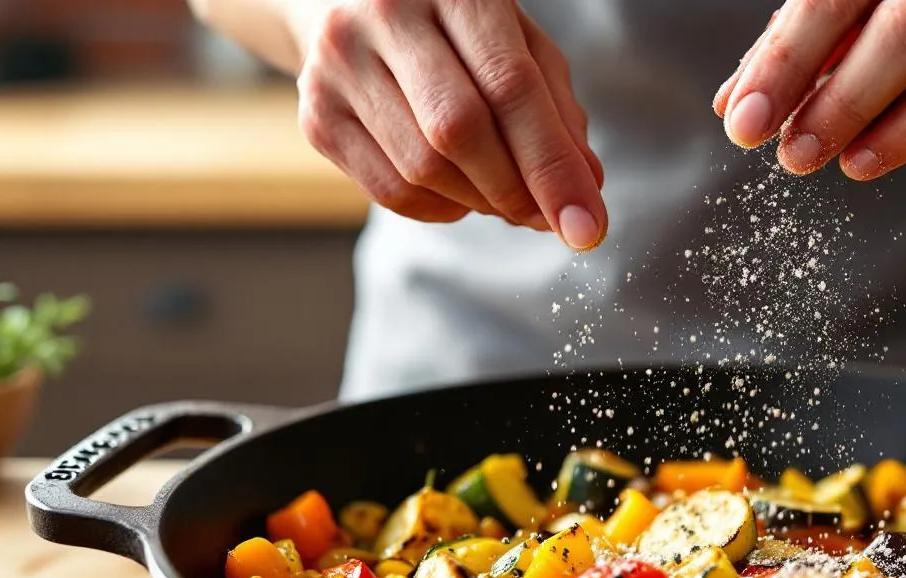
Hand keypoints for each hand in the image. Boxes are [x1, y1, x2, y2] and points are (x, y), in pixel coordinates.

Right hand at [291, 0, 606, 248]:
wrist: (344, 2)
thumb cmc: (452, 24)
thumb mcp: (517, 41)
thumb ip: (556, 109)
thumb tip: (586, 188)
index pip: (510, 86)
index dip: (552, 166)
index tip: (587, 227)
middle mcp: (385, 16)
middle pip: (459, 130)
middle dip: (516, 190)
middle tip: (549, 218)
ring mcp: (340, 66)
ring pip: (423, 170)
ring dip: (480, 202)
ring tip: (504, 194)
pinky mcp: (318, 116)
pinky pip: (391, 192)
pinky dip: (441, 208)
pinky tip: (458, 190)